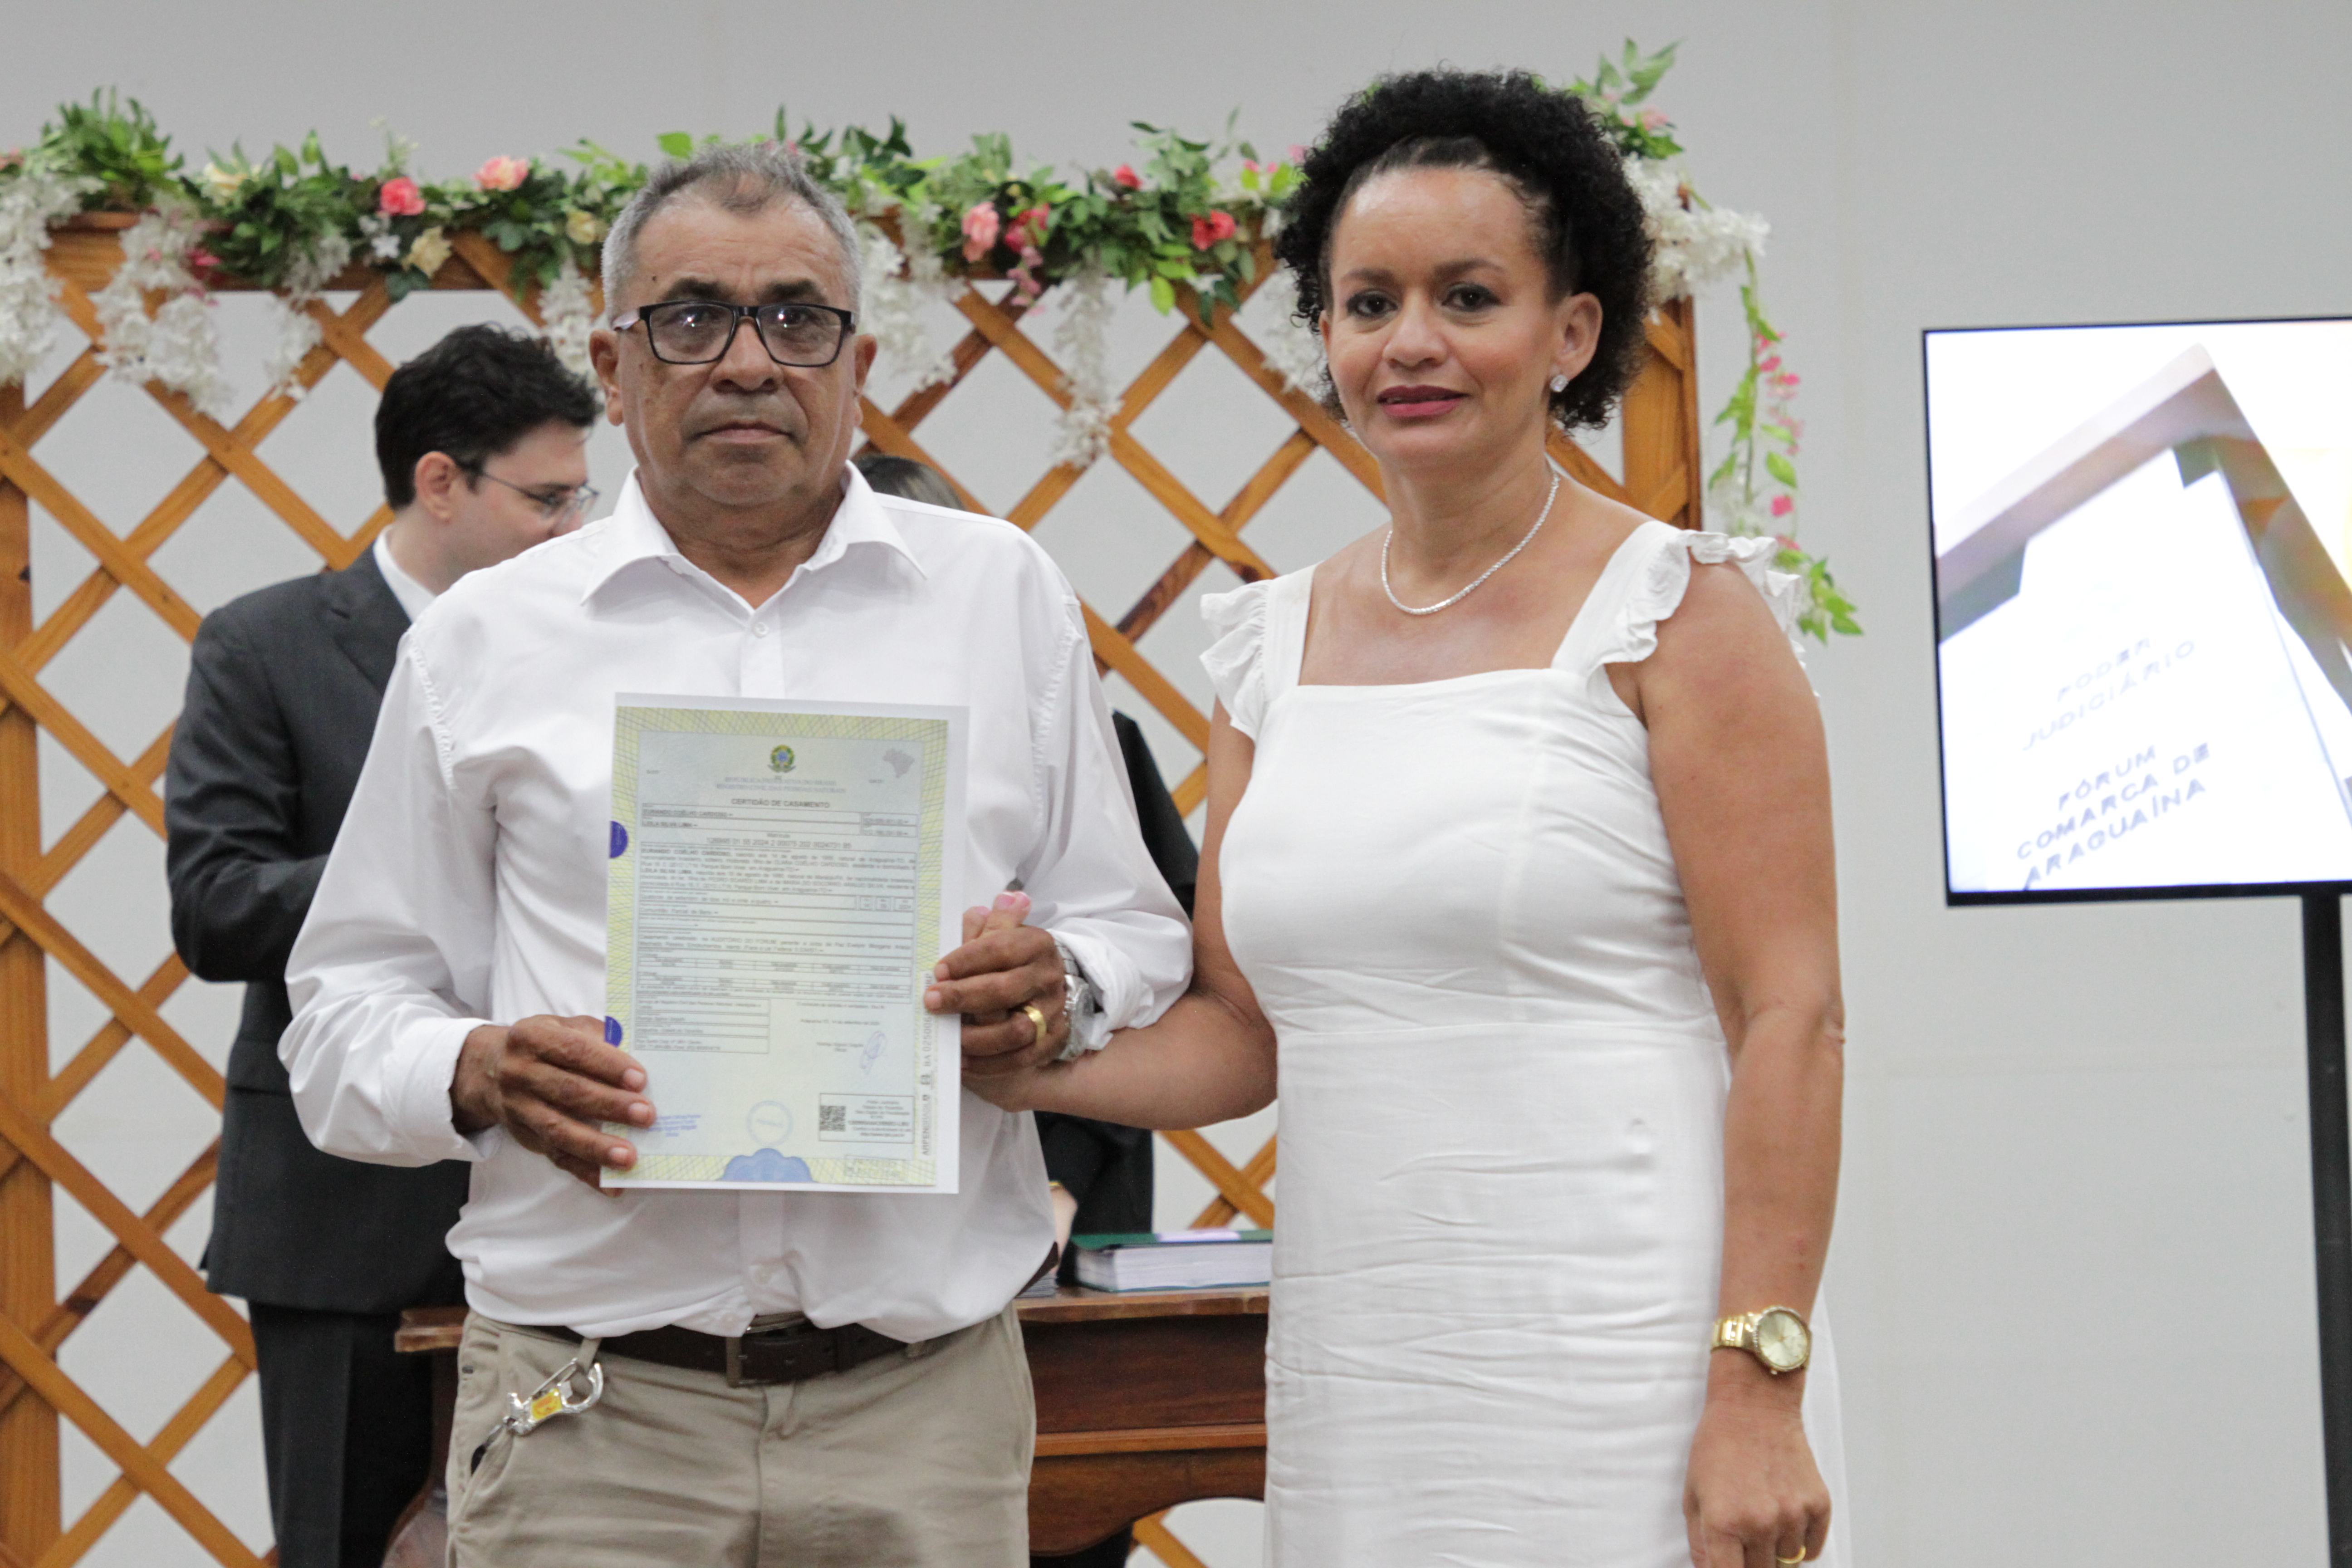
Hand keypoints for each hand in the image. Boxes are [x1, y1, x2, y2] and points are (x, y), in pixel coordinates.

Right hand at [451, 1014, 652, 1189]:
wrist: (489, 1070)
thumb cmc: (544, 1045)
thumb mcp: (564, 1026)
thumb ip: (597, 1036)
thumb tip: (641, 1056)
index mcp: (532, 1037)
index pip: (573, 1050)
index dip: (607, 1065)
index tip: (640, 1079)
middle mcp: (519, 1073)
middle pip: (568, 1091)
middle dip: (609, 1105)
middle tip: (646, 1115)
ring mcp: (519, 1109)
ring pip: (558, 1130)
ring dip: (596, 1146)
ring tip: (629, 1157)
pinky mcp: (525, 1137)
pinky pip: (556, 1157)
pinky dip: (585, 1173)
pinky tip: (611, 1185)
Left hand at [927, 891, 1067, 1075]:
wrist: (1049, 988)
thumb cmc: (1014, 960)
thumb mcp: (1005, 935)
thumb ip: (992, 924)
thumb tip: (994, 904)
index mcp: (1037, 944)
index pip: (1000, 948)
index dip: (967, 959)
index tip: (938, 970)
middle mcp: (1048, 977)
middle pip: (1005, 989)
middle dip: (963, 997)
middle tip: (932, 1000)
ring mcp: (1053, 1012)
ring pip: (1015, 1030)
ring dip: (976, 1036)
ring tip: (947, 1035)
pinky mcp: (1051, 1041)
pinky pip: (1020, 1059)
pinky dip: (989, 1064)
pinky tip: (962, 1060)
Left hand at [1682, 1371, 1830, 1566]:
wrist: (1754, 1405)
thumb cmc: (1718, 1445)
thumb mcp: (1693, 1494)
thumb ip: (1700, 1542)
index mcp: (1723, 1523)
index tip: (1730, 1565)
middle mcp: (1761, 1523)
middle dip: (1749, 1562)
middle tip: (1743, 1538)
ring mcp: (1793, 1515)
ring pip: (1788, 1563)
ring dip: (1775, 1552)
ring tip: (1763, 1519)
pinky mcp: (1818, 1505)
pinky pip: (1812, 1548)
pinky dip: (1800, 1542)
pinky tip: (1784, 1518)